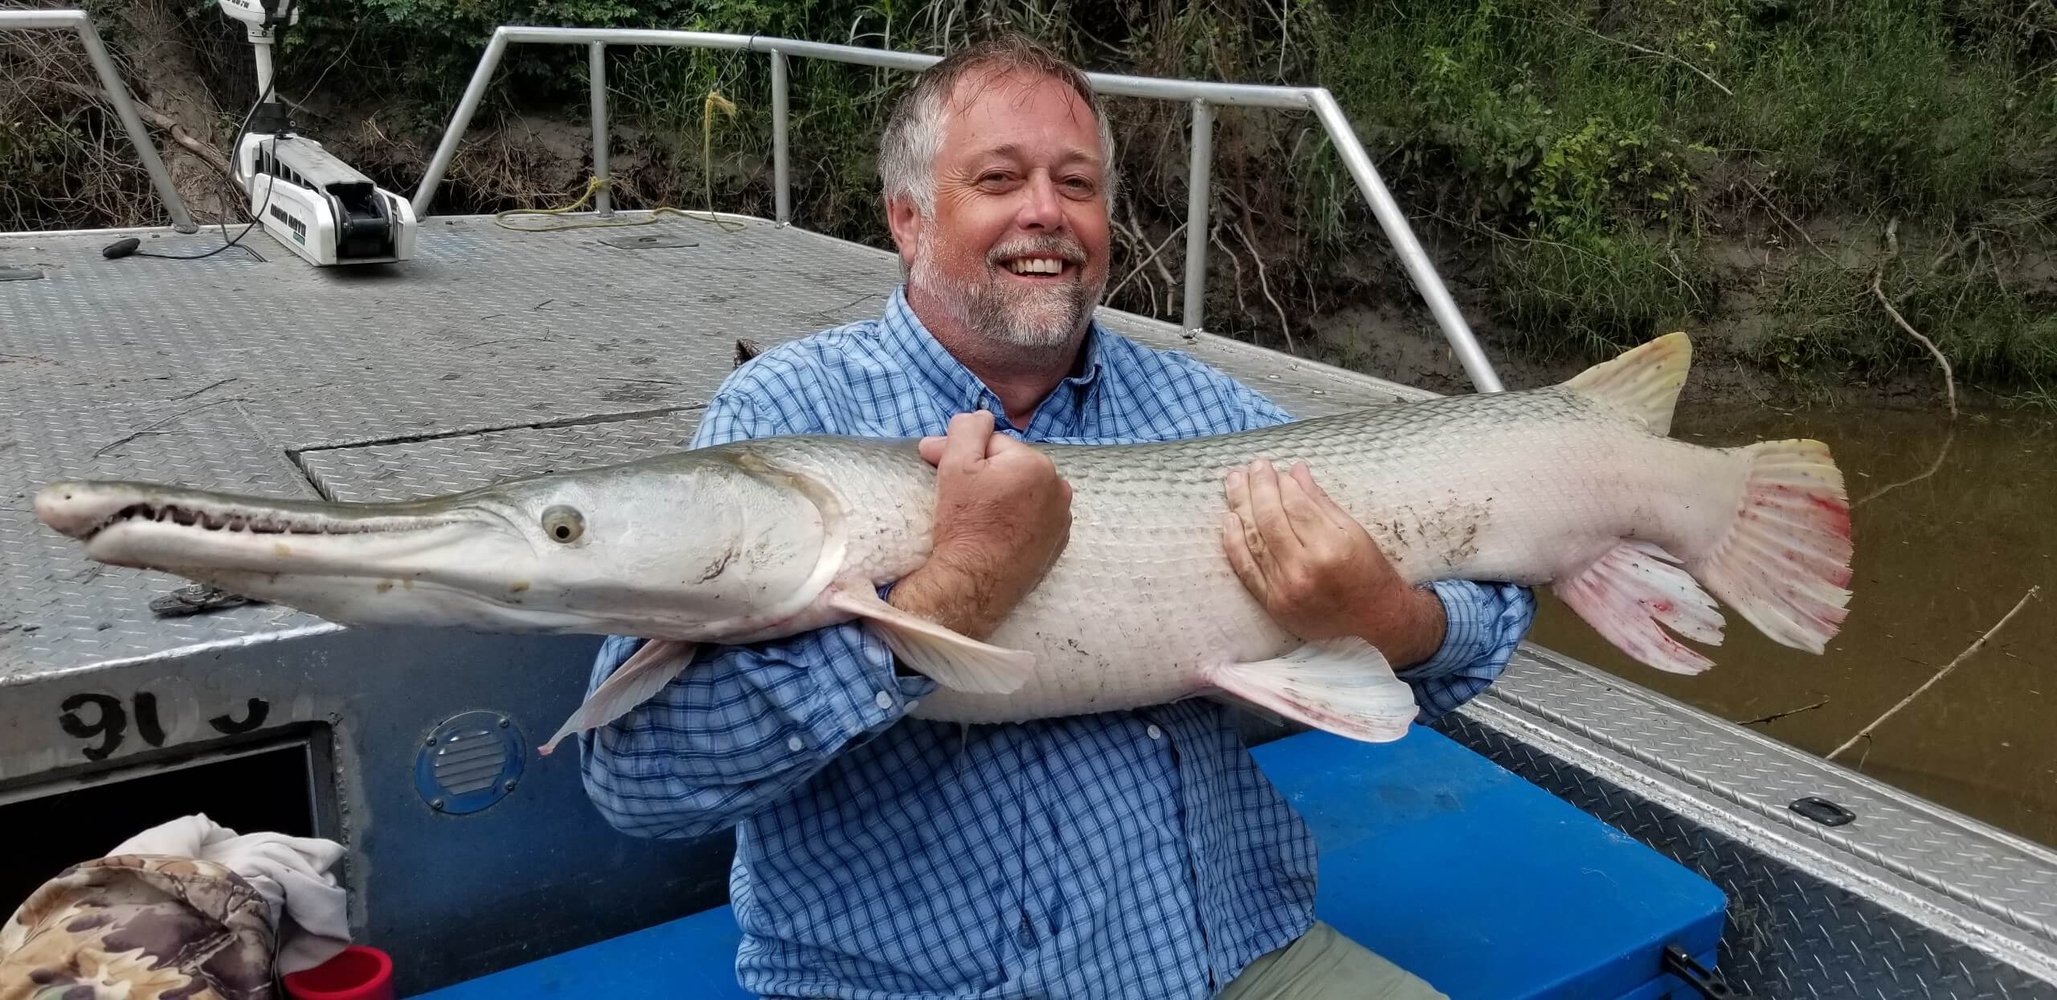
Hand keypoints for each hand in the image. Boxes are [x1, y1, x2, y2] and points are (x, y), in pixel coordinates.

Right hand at [889, 410, 1072, 640]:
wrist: (971, 585)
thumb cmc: (963, 523)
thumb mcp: (955, 464)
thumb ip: (968, 428)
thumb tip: (980, 416)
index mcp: (1037, 464)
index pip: (993, 445)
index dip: (963, 454)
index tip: (936, 464)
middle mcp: (1059, 489)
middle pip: (1011, 469)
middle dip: (985, 474)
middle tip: (956, 494)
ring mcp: (1061, 521)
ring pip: (1023, 494)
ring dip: (1002, 495)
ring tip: (976, 514)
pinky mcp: (1056, 547)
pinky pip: (1032, 520)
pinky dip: (1015, 520)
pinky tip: (993, 531)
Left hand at [1222, 458, 1444, 667]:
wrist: (1375, 623)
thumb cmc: (1369, 573)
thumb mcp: (1354, 532)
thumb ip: (1321, 502)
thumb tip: (1296, 471)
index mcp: (1331, 548)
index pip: (1296, 506)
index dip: (1283, 483)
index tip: (1276, 468)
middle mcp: (1305, 570)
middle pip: (1270, 519)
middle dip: (1258, 487)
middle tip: (1253, 466)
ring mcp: (1285, 589)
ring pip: (1254, 540)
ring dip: (1240, 507)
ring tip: (1233, 482)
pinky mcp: (1273, 604)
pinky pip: (1246, 569)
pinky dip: (1233, 543)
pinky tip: (1228, 519)